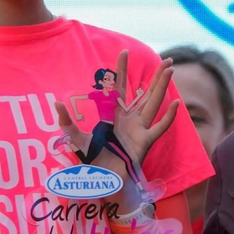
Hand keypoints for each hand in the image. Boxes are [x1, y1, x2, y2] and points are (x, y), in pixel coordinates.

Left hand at [55, 50, 182, 177]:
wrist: (104, 181)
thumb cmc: (93, 161)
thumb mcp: (77, 140)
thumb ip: (67, 123)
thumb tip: (57, 104)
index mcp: (114, 114)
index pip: (119, 87)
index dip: (121, 70)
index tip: (123, 52)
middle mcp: (129, 119)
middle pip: (145, 92)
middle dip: (156, 76)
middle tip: (167, 60)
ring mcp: (139, 129)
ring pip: (153, 103)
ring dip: (162, 87)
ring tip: (170, 70)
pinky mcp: (145, 142)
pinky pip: (159, 127)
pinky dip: (168, 117)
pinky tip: (175, 104)